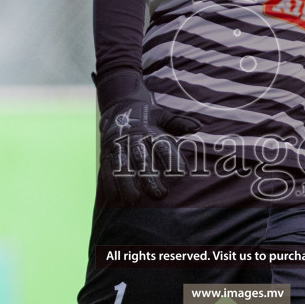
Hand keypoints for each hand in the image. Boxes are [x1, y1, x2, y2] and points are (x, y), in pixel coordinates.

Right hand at [96, 69, 200, 203]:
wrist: (119, 104)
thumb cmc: (147, 117)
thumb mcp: (163, 116)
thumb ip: (179, 124)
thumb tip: (198, 126)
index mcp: (150, 130)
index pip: (163, 146)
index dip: (172, 159)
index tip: (181, 174)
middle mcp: (134, 138)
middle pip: (142, 159)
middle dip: (149, 177)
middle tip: (160, 195)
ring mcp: (118, 146)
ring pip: (122, 166)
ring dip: (127, 183)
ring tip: (135, 199)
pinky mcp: (106, 153)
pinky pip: (106, 168)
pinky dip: (109, 183)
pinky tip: (115, 198)